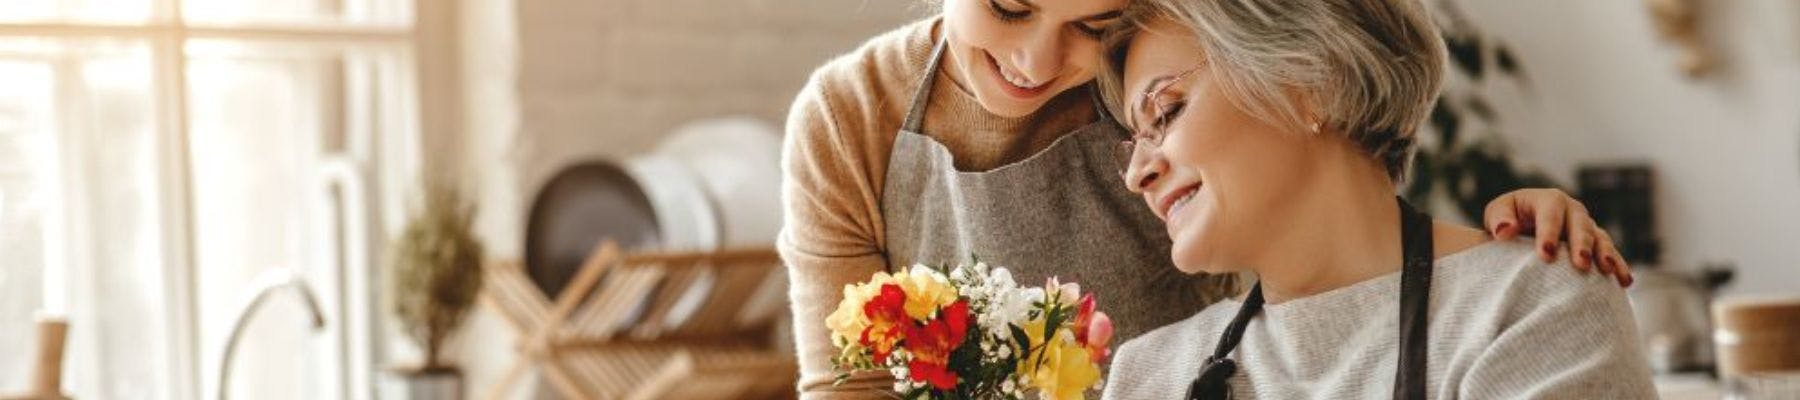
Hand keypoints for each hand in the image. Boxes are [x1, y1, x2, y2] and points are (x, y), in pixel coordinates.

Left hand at [1483, 188, 1632, 286]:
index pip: (1550, 213)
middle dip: (1581, 244)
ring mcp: (1586, 226)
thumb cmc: (1507, 219)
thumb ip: (1499, 220)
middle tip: (1581, 264)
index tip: (1545, 254)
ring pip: (1600, 238)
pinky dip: (1619, 266)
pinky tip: (1625, 281)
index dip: (1549, 232)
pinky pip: (1610, 253)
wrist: (1522, 226)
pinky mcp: (1596, 244)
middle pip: (1580, 225)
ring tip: (1608, 270)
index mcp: (1548, 200)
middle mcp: (1572, 210)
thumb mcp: (1498, 213)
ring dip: (1605, 254)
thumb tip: (1504, 231)